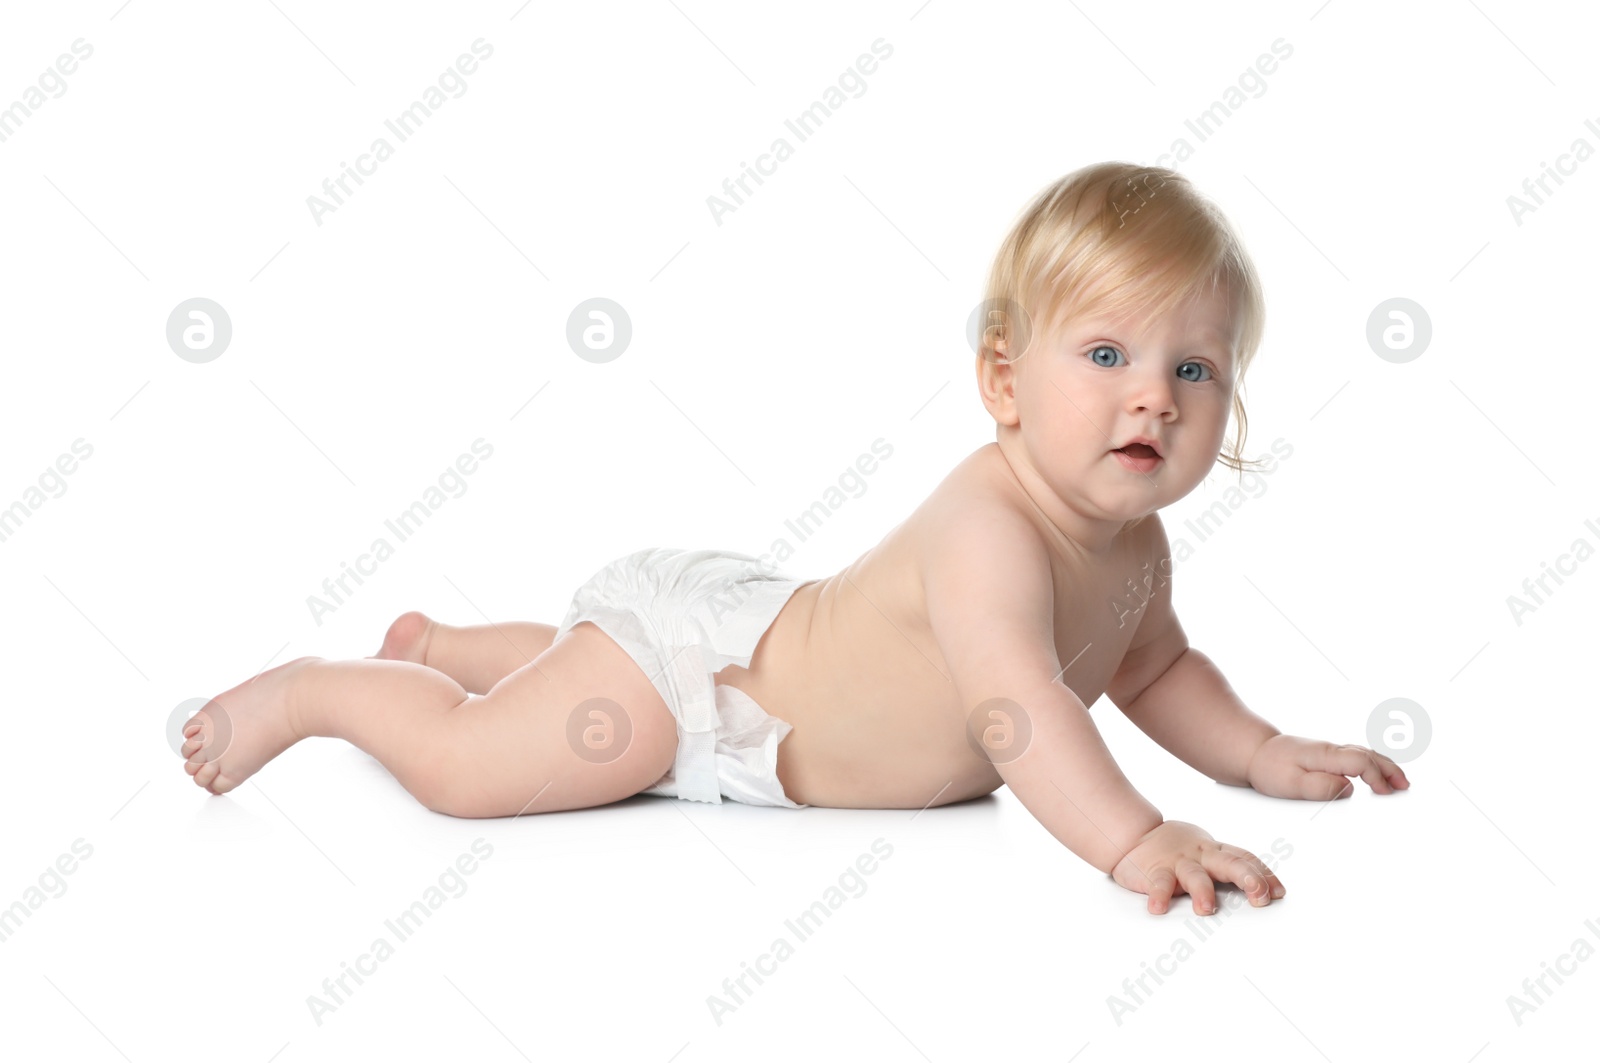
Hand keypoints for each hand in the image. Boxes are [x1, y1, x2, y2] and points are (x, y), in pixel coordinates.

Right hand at [1110, 820, 1283, 914]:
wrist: (1133, 834)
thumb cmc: (1174, 848)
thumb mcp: (1204, 851)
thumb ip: (1225, 866)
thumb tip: (1261, 888)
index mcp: (1215, 851)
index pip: (1245, 859)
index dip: (1264, 875)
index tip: (1279, 893)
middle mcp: (1201, 855)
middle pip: (1230, 863)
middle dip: (1248, 879)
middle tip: (1260, 897)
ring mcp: (1178, 862)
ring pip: (1195, 875)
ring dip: (1202, 892)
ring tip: (1206, 909)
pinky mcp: (1154, 870)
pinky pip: (1157, 883)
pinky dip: (1158, 896)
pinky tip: (1158, 909)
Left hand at [1247, 734, 1409, 799]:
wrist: (1252, 752)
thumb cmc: (1269, 768)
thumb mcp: (1291, 783)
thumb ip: (1320, 787)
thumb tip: (1348, 789)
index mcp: (1325, 755)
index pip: (1360, 762)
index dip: (1376, 777)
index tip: (1385, 793)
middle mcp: (1330, 749)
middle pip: (1368, 755)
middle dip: (1390, 770)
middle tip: (1405, 786)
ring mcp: (1328, 751)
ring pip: (1364, 753)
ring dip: (1384, 766)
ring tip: (1399, 782)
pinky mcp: (1324, 755)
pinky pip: (1355, 756)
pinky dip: (1371, 763)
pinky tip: (1375, 773)